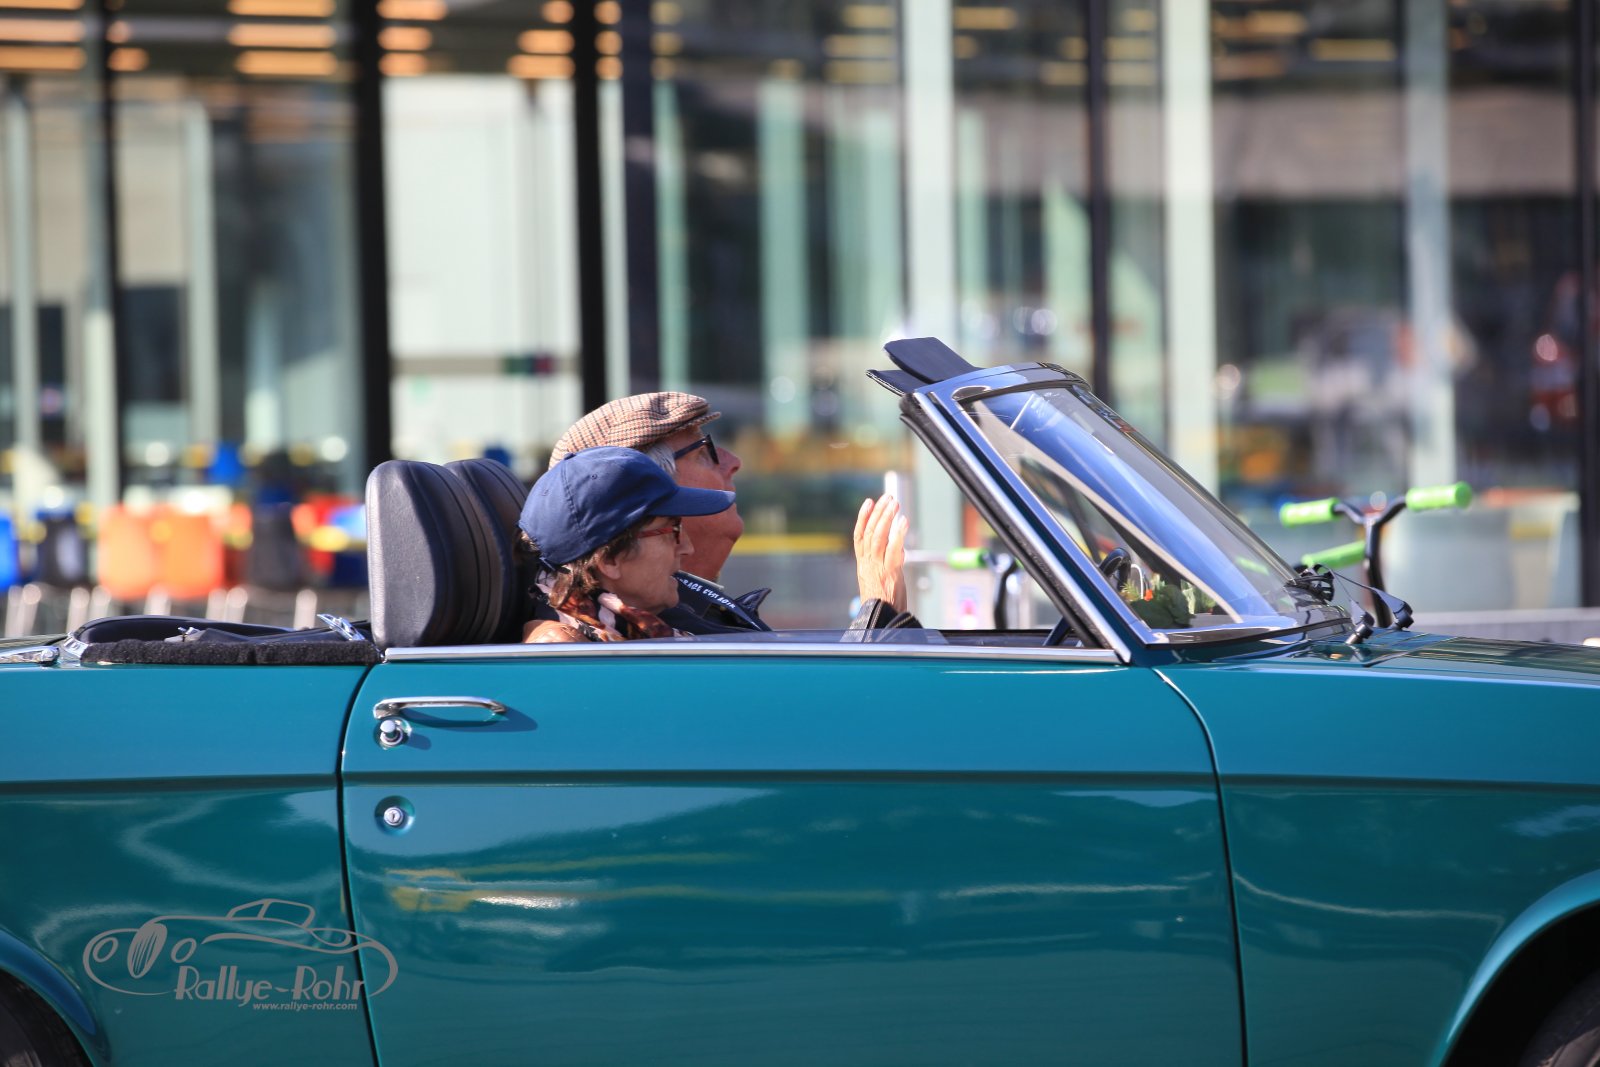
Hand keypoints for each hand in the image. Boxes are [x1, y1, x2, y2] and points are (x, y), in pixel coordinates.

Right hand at [854, 494, 909, 613]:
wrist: (881, 619)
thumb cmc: (883, 603)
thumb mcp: (879, 579)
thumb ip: (886, 562)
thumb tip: (898, 548)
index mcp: (863, 564)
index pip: (859, 536)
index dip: (863, 518)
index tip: (868, 502)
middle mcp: (867, 564)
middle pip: (869, 532)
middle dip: (878, 513)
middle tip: (887, 498)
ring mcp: (877, 568)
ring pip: (878, 537)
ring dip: (886, 518)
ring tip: (894, 504)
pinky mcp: (889, 573)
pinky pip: (893, 550)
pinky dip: (898, 534)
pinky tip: (903, 522)